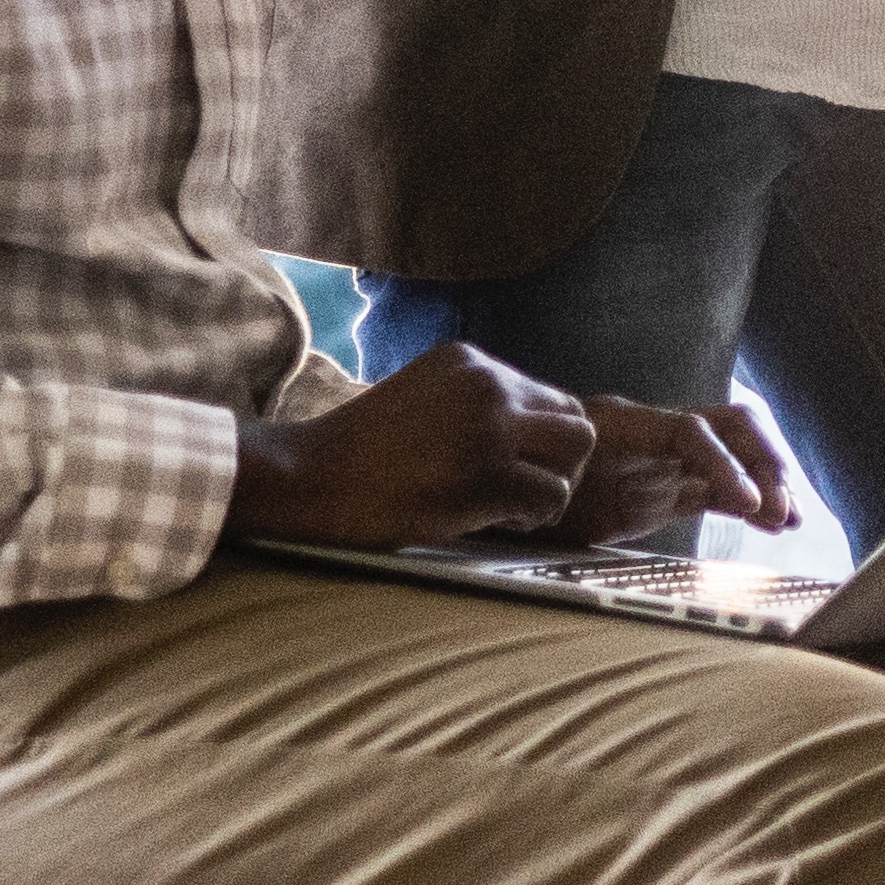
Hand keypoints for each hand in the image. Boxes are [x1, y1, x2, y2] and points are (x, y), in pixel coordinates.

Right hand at [232, 346, 607, 546]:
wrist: (308, 477)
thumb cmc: (359, 453)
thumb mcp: (424, 400)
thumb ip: (476, 406)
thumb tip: (534, 438)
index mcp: (470, 362)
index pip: (547, 396)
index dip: (541, 441)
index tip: (513, 468)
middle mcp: (487, 384)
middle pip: (576, 419)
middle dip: (563, 462)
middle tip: (528, 493)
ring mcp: (489, 428)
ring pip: (576, 453)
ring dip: (554, 488)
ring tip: (512, 509)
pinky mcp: (486, 475)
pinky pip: (550, 497)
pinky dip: (533, 517)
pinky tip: (495, 523)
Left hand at [532, 397, 795, 547]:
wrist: (511, 481)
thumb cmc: (517, 480)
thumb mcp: (532, 484)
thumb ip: (552, 487)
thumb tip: (558, 495)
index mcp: (623, 425)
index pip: (690, 431)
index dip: (722, 463)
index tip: (745, 503)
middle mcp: (655, 433)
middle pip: (732, 427)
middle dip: (764, 464)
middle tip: (780, 510)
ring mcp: (668, 459)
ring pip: (738, 455)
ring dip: (769, 482)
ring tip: (790, 520)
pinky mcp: (673, 488)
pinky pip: (724, 489)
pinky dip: (753, 503)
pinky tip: (777, 524)